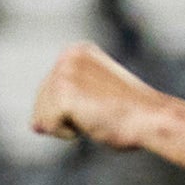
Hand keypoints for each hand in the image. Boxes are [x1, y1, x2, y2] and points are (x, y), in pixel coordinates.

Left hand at [32, 41, 164, 151]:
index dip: (68, 109)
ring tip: (97, 115)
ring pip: (43, 115)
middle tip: (100, 112)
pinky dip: (67, 133)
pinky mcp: (63, 92)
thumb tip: (33, 125)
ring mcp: (65, 72)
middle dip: (65, 117)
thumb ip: (65, 103)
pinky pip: (48, 125)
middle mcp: (68, 56)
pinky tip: (92, 122)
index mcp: (77, 52)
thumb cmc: (131, 114)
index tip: (99, 105)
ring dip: (67, 125)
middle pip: (42, 101)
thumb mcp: (96, 97)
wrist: (151, 118)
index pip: (50, 89)